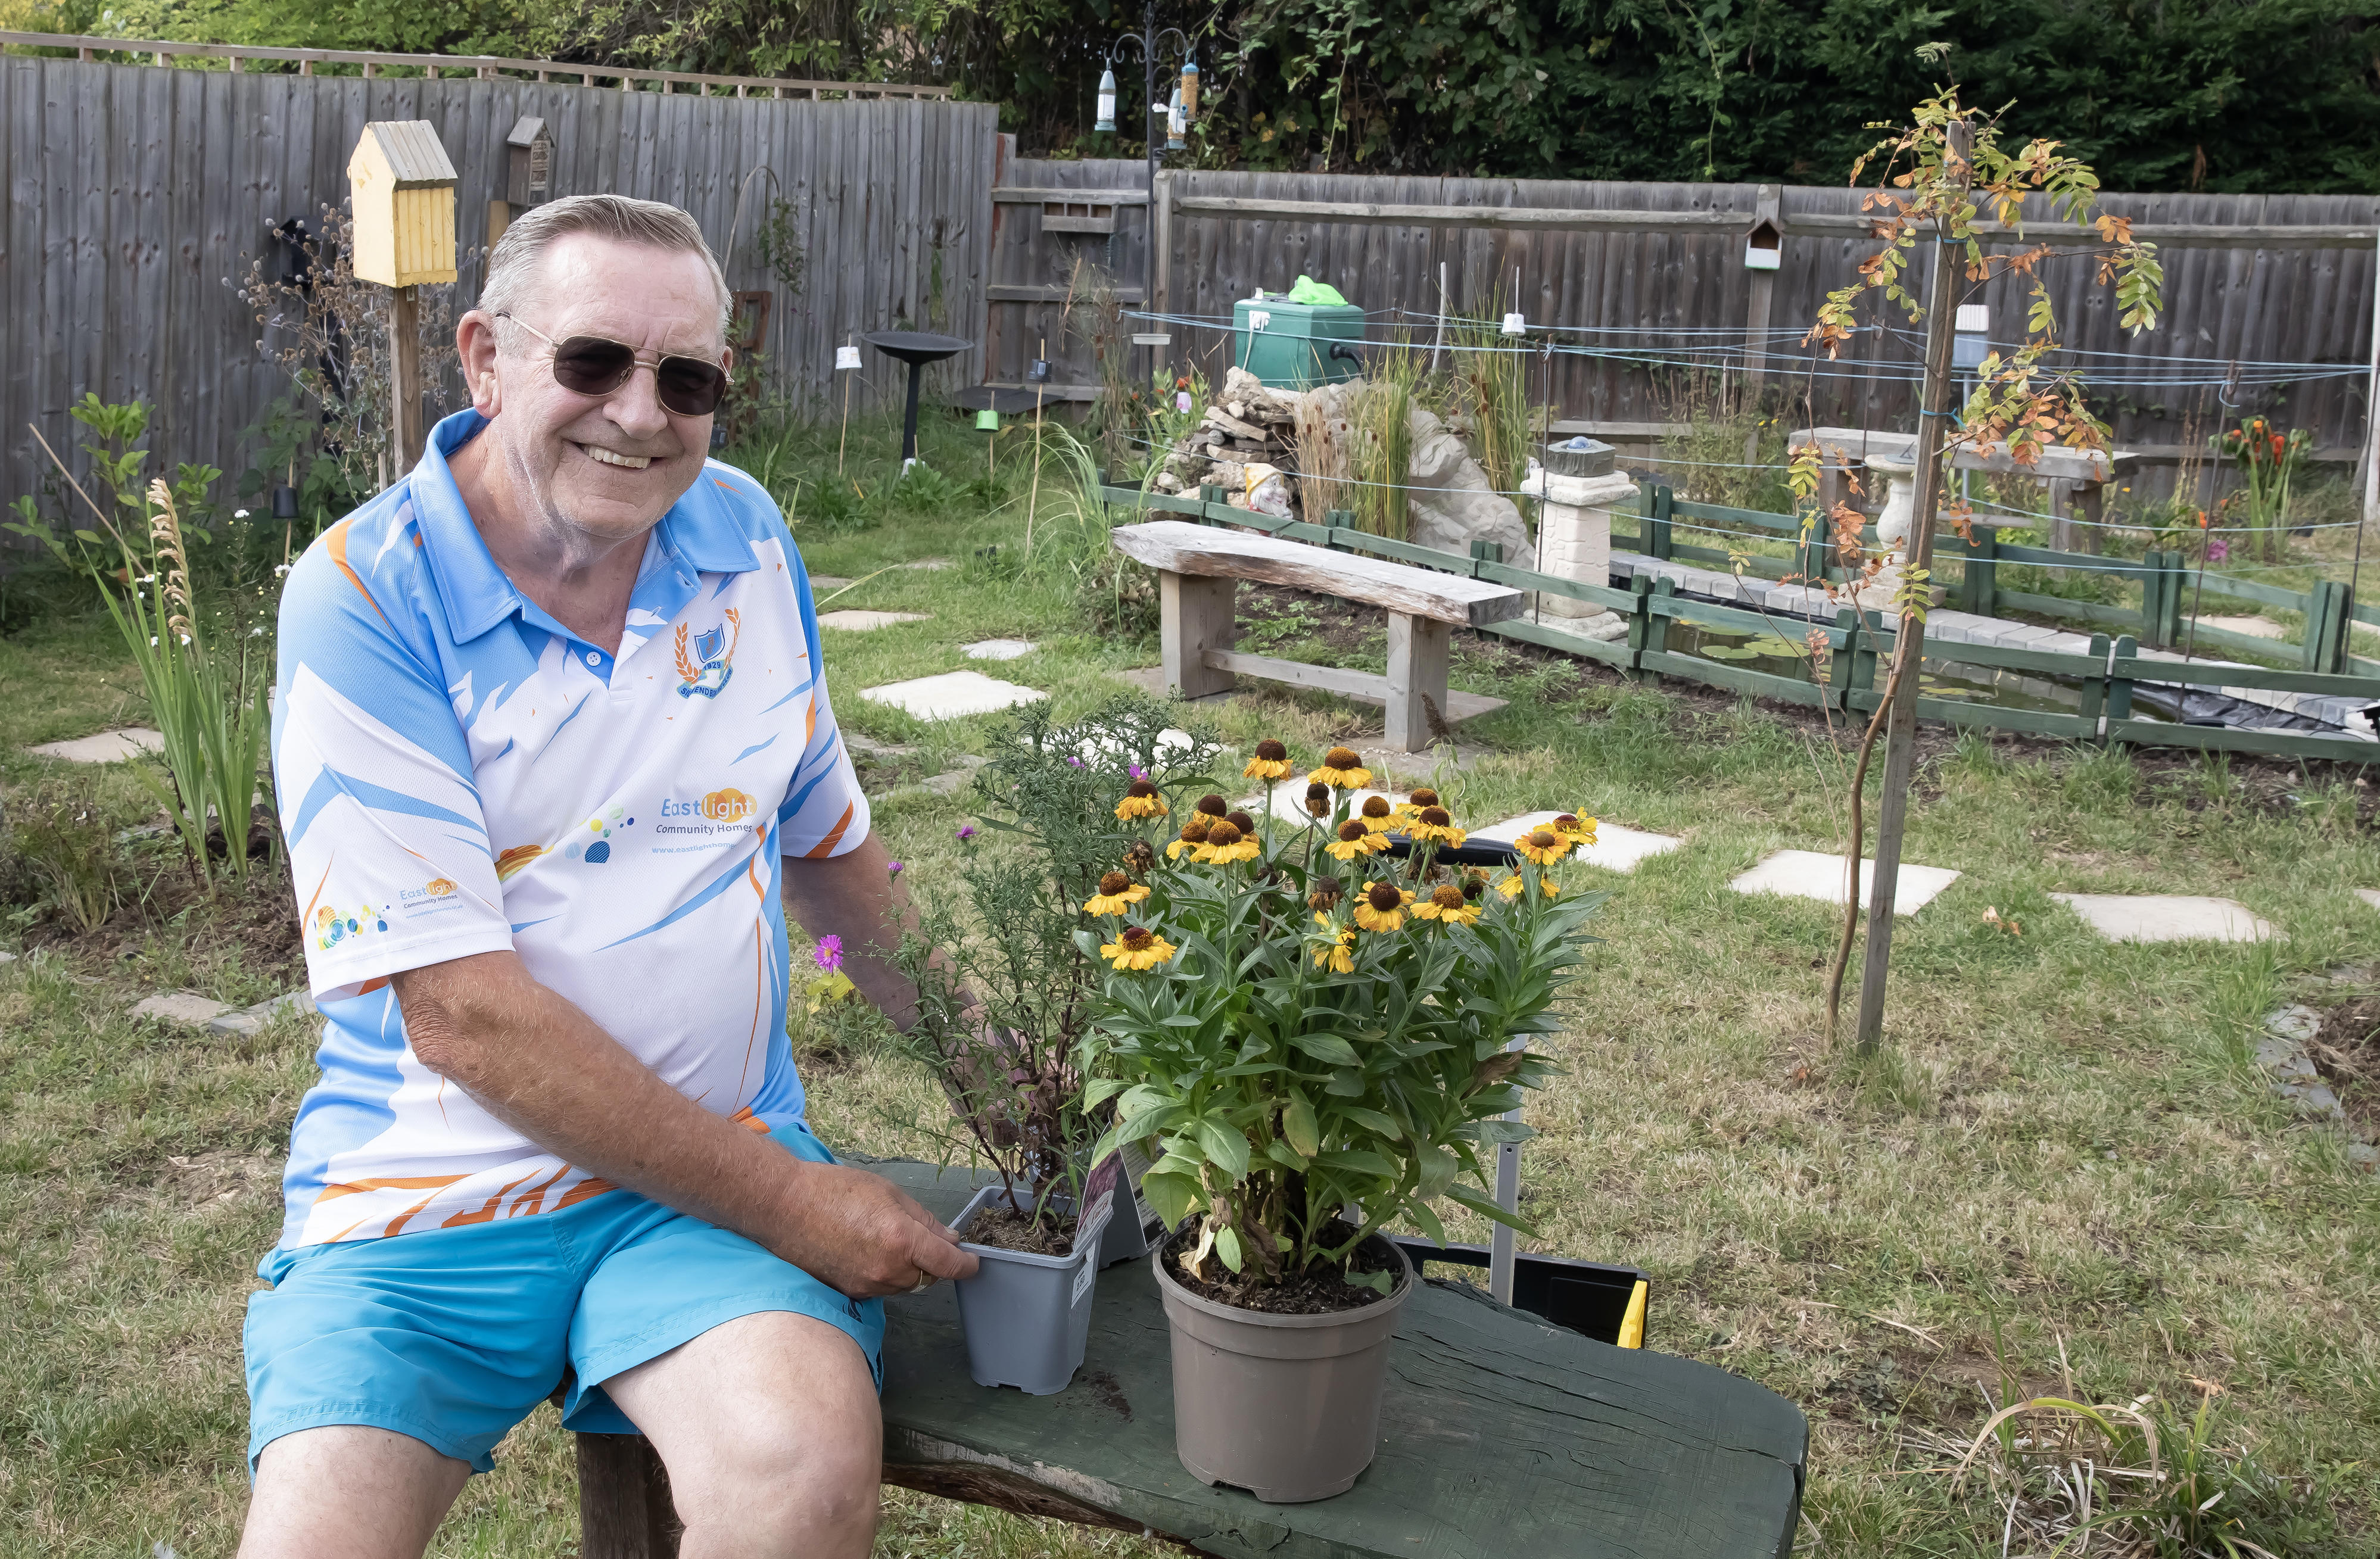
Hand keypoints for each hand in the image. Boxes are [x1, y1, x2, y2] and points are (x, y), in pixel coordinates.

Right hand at [767, 1161, 979, 1298]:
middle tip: (922, 1238)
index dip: (966, 1265)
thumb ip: (923, 1219)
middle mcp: (888, 1270)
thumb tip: (949, 1238)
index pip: (948, 1264)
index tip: (973, 1262)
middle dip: (933, 1262)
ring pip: (904, 1284)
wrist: (785, 1206)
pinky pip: (881, 1287)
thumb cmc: (835, 1190)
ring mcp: (867, 1285)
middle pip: (927, 1277)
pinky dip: (885, 1273)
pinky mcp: (849, 1291)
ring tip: (886, 1239)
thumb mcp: (888, 1192)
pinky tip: (868, 1249)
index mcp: (902, 1240)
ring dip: (908, 1269)